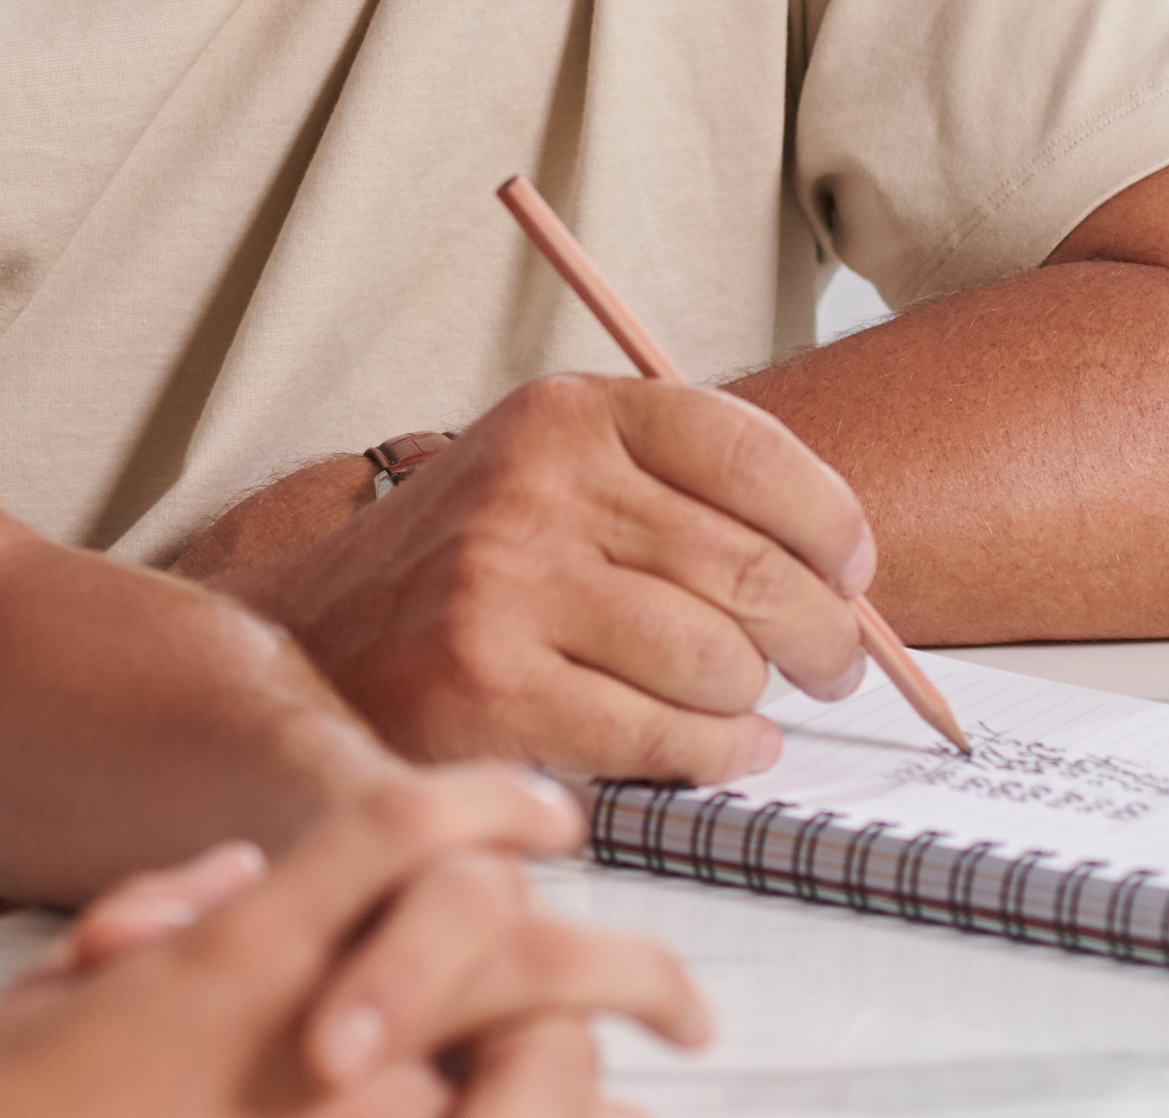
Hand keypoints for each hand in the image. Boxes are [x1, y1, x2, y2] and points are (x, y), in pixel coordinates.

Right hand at [0, 766, 704, 1116]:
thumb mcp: (57, 989)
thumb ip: (156, 920)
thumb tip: (231, 879)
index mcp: (241, 951)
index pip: (396, 827)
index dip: (488, 804)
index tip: (549, 810)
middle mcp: (305, 1024)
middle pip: (507, 948)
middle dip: (614, 971)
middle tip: (677, 1001)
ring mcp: (334, 1110)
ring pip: (519, 1070)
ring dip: (589, 1080)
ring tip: (642, 1088)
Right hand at [175, 376, 874, 781]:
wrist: (316, 634)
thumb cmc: (469, 563)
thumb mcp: (551, 472)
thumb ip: (674, 492)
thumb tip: (840, 567)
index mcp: (565, 414)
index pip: (748, 450)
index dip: (830, 521)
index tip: (852, 568)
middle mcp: (536, 486)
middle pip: (752, 568)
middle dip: (823, 634)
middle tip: (830, 665)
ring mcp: (507, 585)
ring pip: (719, 660)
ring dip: (756, 702)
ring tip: (743, 708)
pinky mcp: (491, 687)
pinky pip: (662, 733)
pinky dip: (715, 754)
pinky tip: (716, 748)